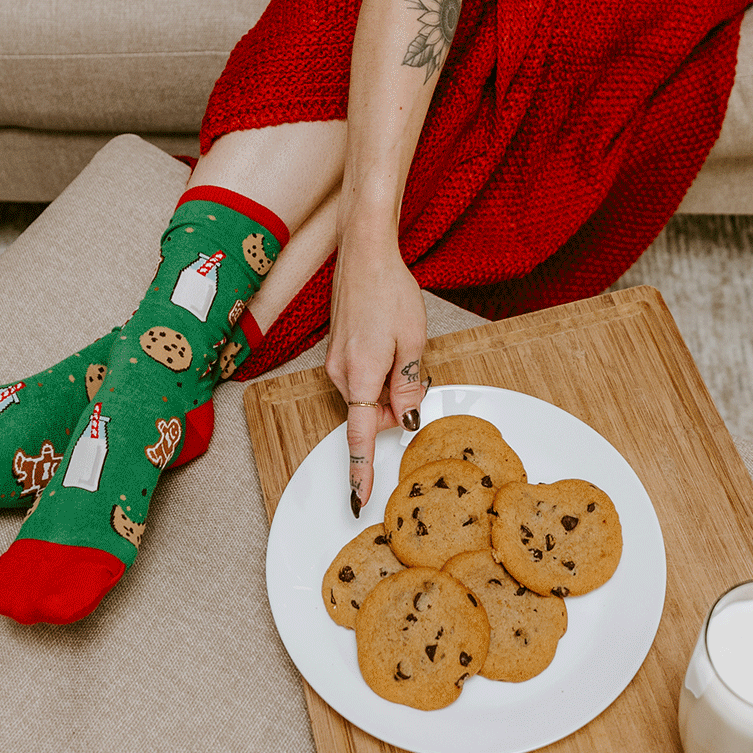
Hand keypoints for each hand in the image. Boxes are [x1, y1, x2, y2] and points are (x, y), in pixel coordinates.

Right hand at [325, 235, 431, 515]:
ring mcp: (335, 362)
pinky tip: (390, 342)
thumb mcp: (413, 342)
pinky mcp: (336, 352)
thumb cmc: (390, 291)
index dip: (361, 470)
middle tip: (417, 370)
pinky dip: (380, 373)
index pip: (360, 436)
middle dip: (397, 406)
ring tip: (404, 347)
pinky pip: (361, 379)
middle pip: (371, 414)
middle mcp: (340, 374)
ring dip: (390, 386)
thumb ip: (409, 386)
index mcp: (360, 376)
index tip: (358, 499)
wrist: (364, 253)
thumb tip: (407, 419)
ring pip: (367, 396)